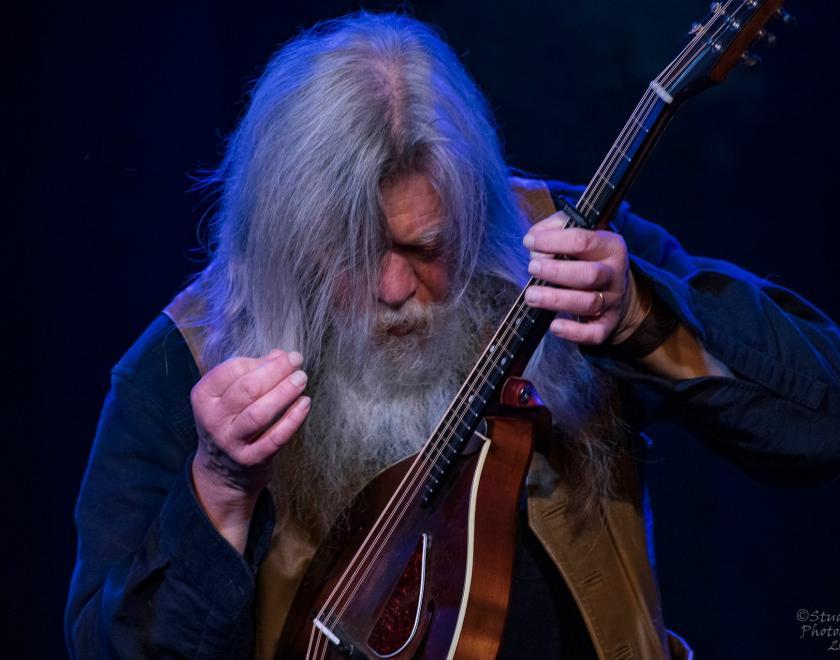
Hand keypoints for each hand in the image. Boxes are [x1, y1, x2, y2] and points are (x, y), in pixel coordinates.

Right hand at [190, 349, 310, 550]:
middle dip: (276, 371)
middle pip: (247, 389)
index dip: (261, 360)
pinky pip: (275, 437)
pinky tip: (304, 404)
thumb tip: (280, 355)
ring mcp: (231, 442)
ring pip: (260, 413)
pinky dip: (293, 419)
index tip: (283, 356)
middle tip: (297, 362)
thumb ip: (252, 372)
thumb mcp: (228, 396)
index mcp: (204, 396)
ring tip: (301, 379)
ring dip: (285, 392)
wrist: (222, 471)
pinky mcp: (251, 460)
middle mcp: (213, 420)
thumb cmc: (230, 422)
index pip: (232, 369)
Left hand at [523, 212, 645, 344]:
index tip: (529, 241)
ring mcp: (613, 300)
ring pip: (589, 303)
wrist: (615, 286)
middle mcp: (614, 274)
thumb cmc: (587, 256)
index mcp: (610, 246)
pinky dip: (574, 332)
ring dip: (557, 300)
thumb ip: (556, 227)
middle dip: (557, 271)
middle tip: (532, 268)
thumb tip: (534, 237)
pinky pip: (595, 333)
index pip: (583, 240)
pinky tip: (554, 326)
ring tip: (531, 295)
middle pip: (589, 274)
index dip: (553, 241)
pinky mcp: (607, 323)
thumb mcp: (579, 233)